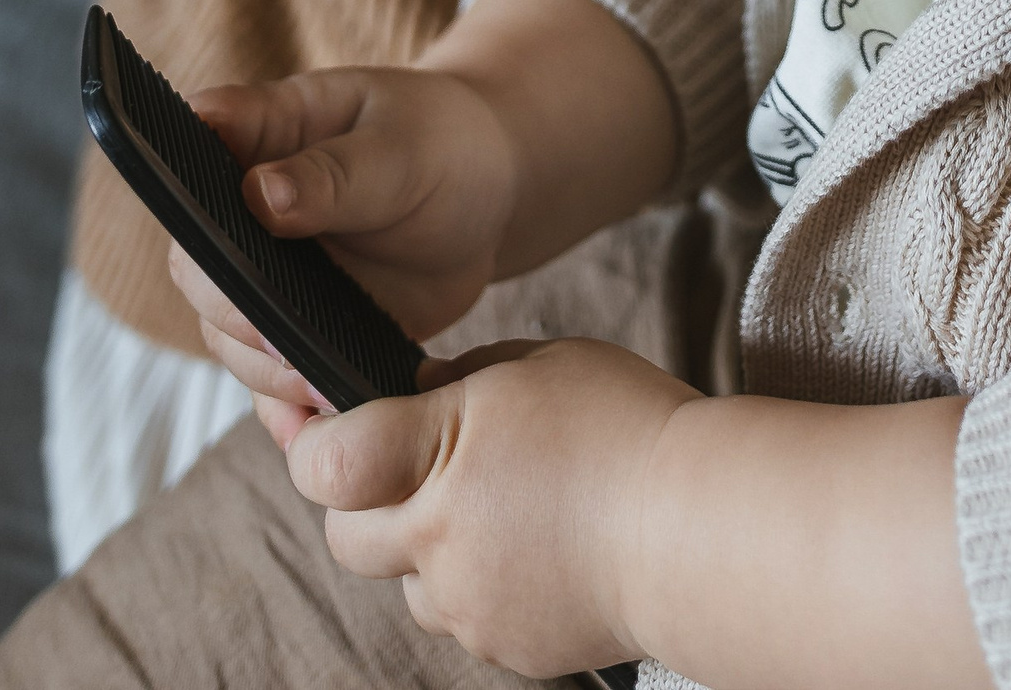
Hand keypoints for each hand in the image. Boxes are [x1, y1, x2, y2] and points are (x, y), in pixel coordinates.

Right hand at [171, 61, 524, 405]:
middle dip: (232, 306)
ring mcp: (266, 274)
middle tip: (283, 338)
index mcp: (264, 131)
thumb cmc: (441, 147)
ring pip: (228, 333)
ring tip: (319, 386)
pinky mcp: (295, 327)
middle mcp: (244, 207)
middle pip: (198, 263)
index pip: (196, 141)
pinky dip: (288, 406)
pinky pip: (270, 378)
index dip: (177, 174)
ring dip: (264, 366)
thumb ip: (333, 175)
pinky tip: (318, 425)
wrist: (487, 200)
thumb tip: (259, 196)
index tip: (201, 213)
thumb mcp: (400, 151)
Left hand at [285, 334, 692, 678]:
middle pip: (345, 536)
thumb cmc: (630, 428)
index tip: (322, 421)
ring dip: (428, 548)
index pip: (324, 461)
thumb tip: (420, 391)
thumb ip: (464, 379)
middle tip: (416, 467)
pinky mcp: (503, 648)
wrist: (699, 528)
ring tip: (505, 506)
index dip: (310, 439)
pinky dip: (484, 582)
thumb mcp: (542, 362)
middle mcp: (438, 540)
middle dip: (364, 502)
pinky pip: (465, 615)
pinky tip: (540, 545)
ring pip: (407, 581)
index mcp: (440, 455)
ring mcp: (467, 605)